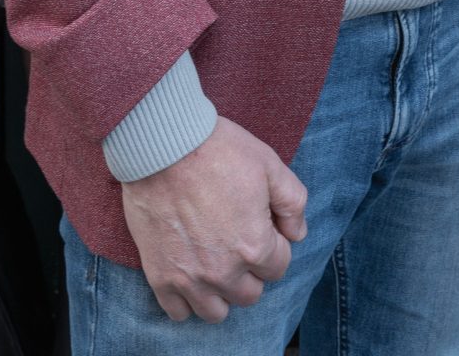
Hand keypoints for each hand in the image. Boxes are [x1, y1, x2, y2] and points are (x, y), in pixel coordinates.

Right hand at [121, 116, 307, 322]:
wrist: (162, 147)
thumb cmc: (218, 150)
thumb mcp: (269, 163)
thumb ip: (293, 202)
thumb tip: (297, 233)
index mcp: (254, 245)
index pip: (278, 267)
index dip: (273, 245)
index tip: (260, 226)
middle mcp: (224, 271)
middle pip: (250, 294)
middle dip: (250, 272)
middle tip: (237, 243)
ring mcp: (190, 278)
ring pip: (216, 312)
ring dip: (221, 293)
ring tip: (215, 263)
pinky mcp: (160, 276)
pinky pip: (178, 312)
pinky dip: (186, 300)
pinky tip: (189, 273)